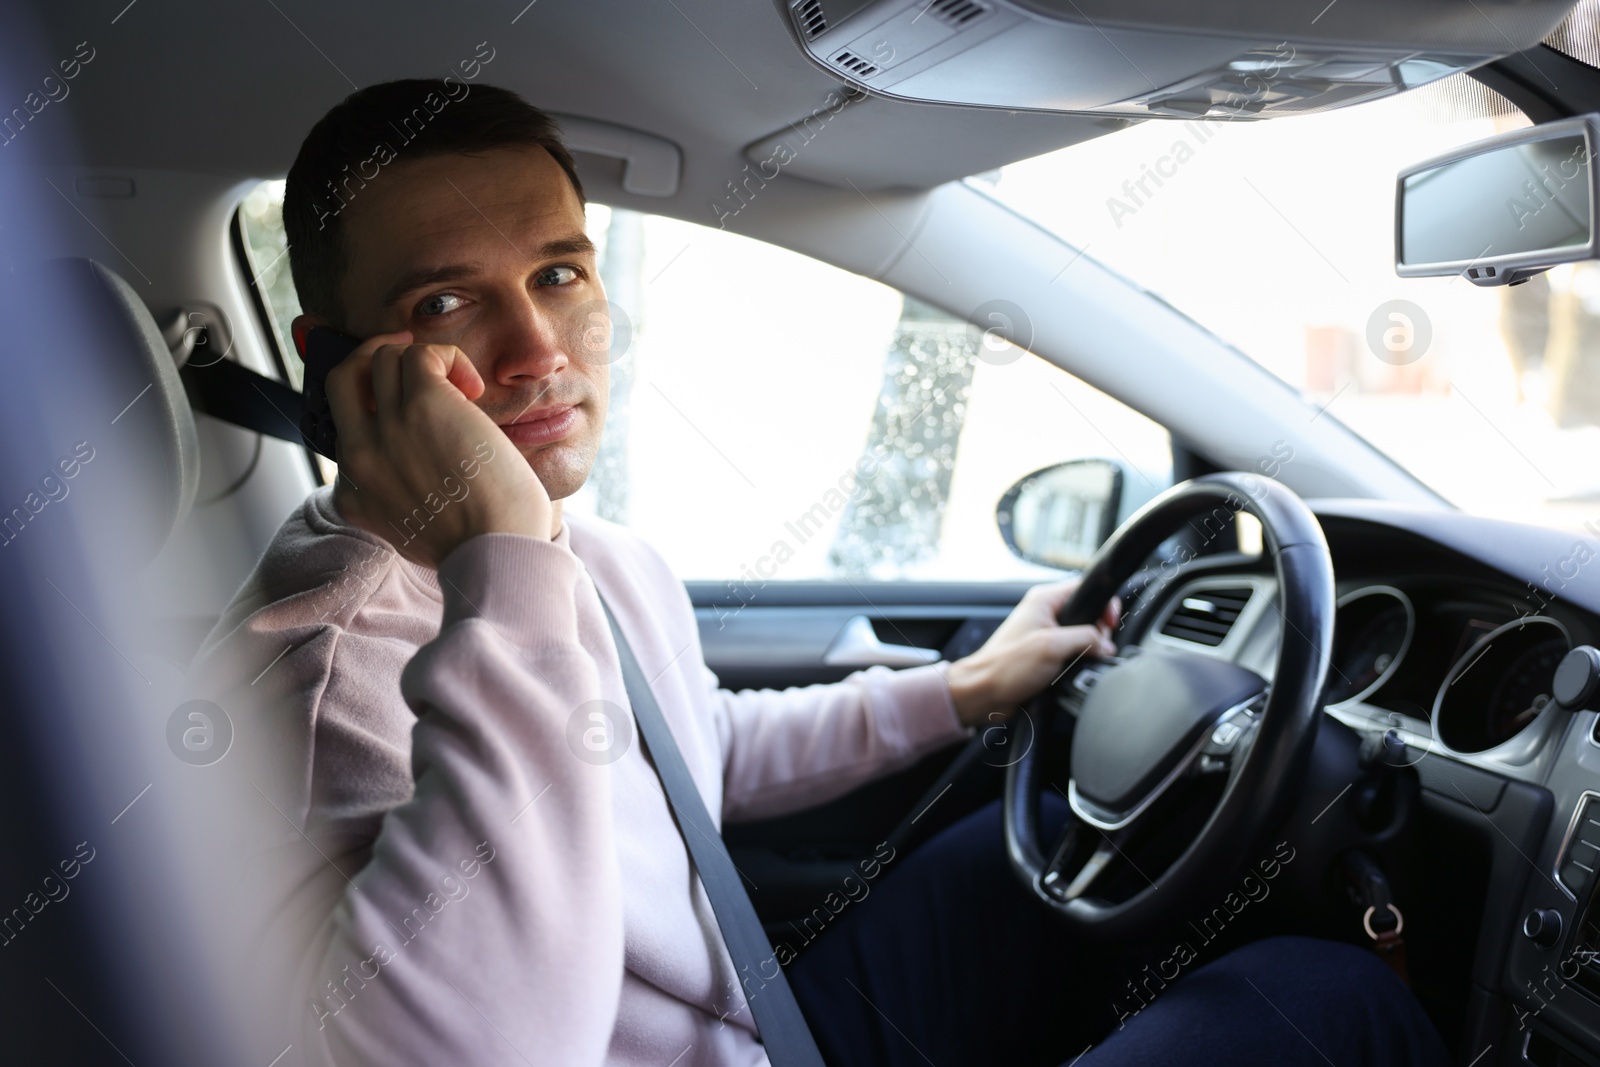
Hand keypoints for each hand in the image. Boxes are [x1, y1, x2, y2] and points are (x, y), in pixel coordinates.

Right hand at [325, 331, 551, 566]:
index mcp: (354, 492)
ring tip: (461, 390)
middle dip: (374, 359)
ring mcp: (388, 428)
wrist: (495, 553)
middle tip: (415, 365)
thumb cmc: (477, 547)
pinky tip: (473, 389)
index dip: (376, 411)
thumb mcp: (412, 533)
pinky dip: (449, 360)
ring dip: (423, 362)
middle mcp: (360, 456)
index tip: (409, 411)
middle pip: (342, 380)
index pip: (344, 430)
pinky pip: (422, 355)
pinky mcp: (424, 405)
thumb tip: (420, 471)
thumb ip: (398, 503)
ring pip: (383, 359)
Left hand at [945, 580, 1118, 728]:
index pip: (1084, 588)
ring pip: (1082, 636)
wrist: (985, 693)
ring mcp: (1045, 634)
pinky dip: (1078, 662)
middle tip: (1096, 648)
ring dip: (1087, 650)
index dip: (1103, 604)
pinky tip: (1073, 671)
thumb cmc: (1006, 667)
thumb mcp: (1052, 647)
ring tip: (1080, 662)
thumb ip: (1085, 638)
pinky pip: (1072, 653)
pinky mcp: (1046, 654)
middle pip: (1087, 614)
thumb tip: (1106, 643)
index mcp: (1044, 600)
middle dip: (1097, 632)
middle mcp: (1044, 613)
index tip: (1109, 624)